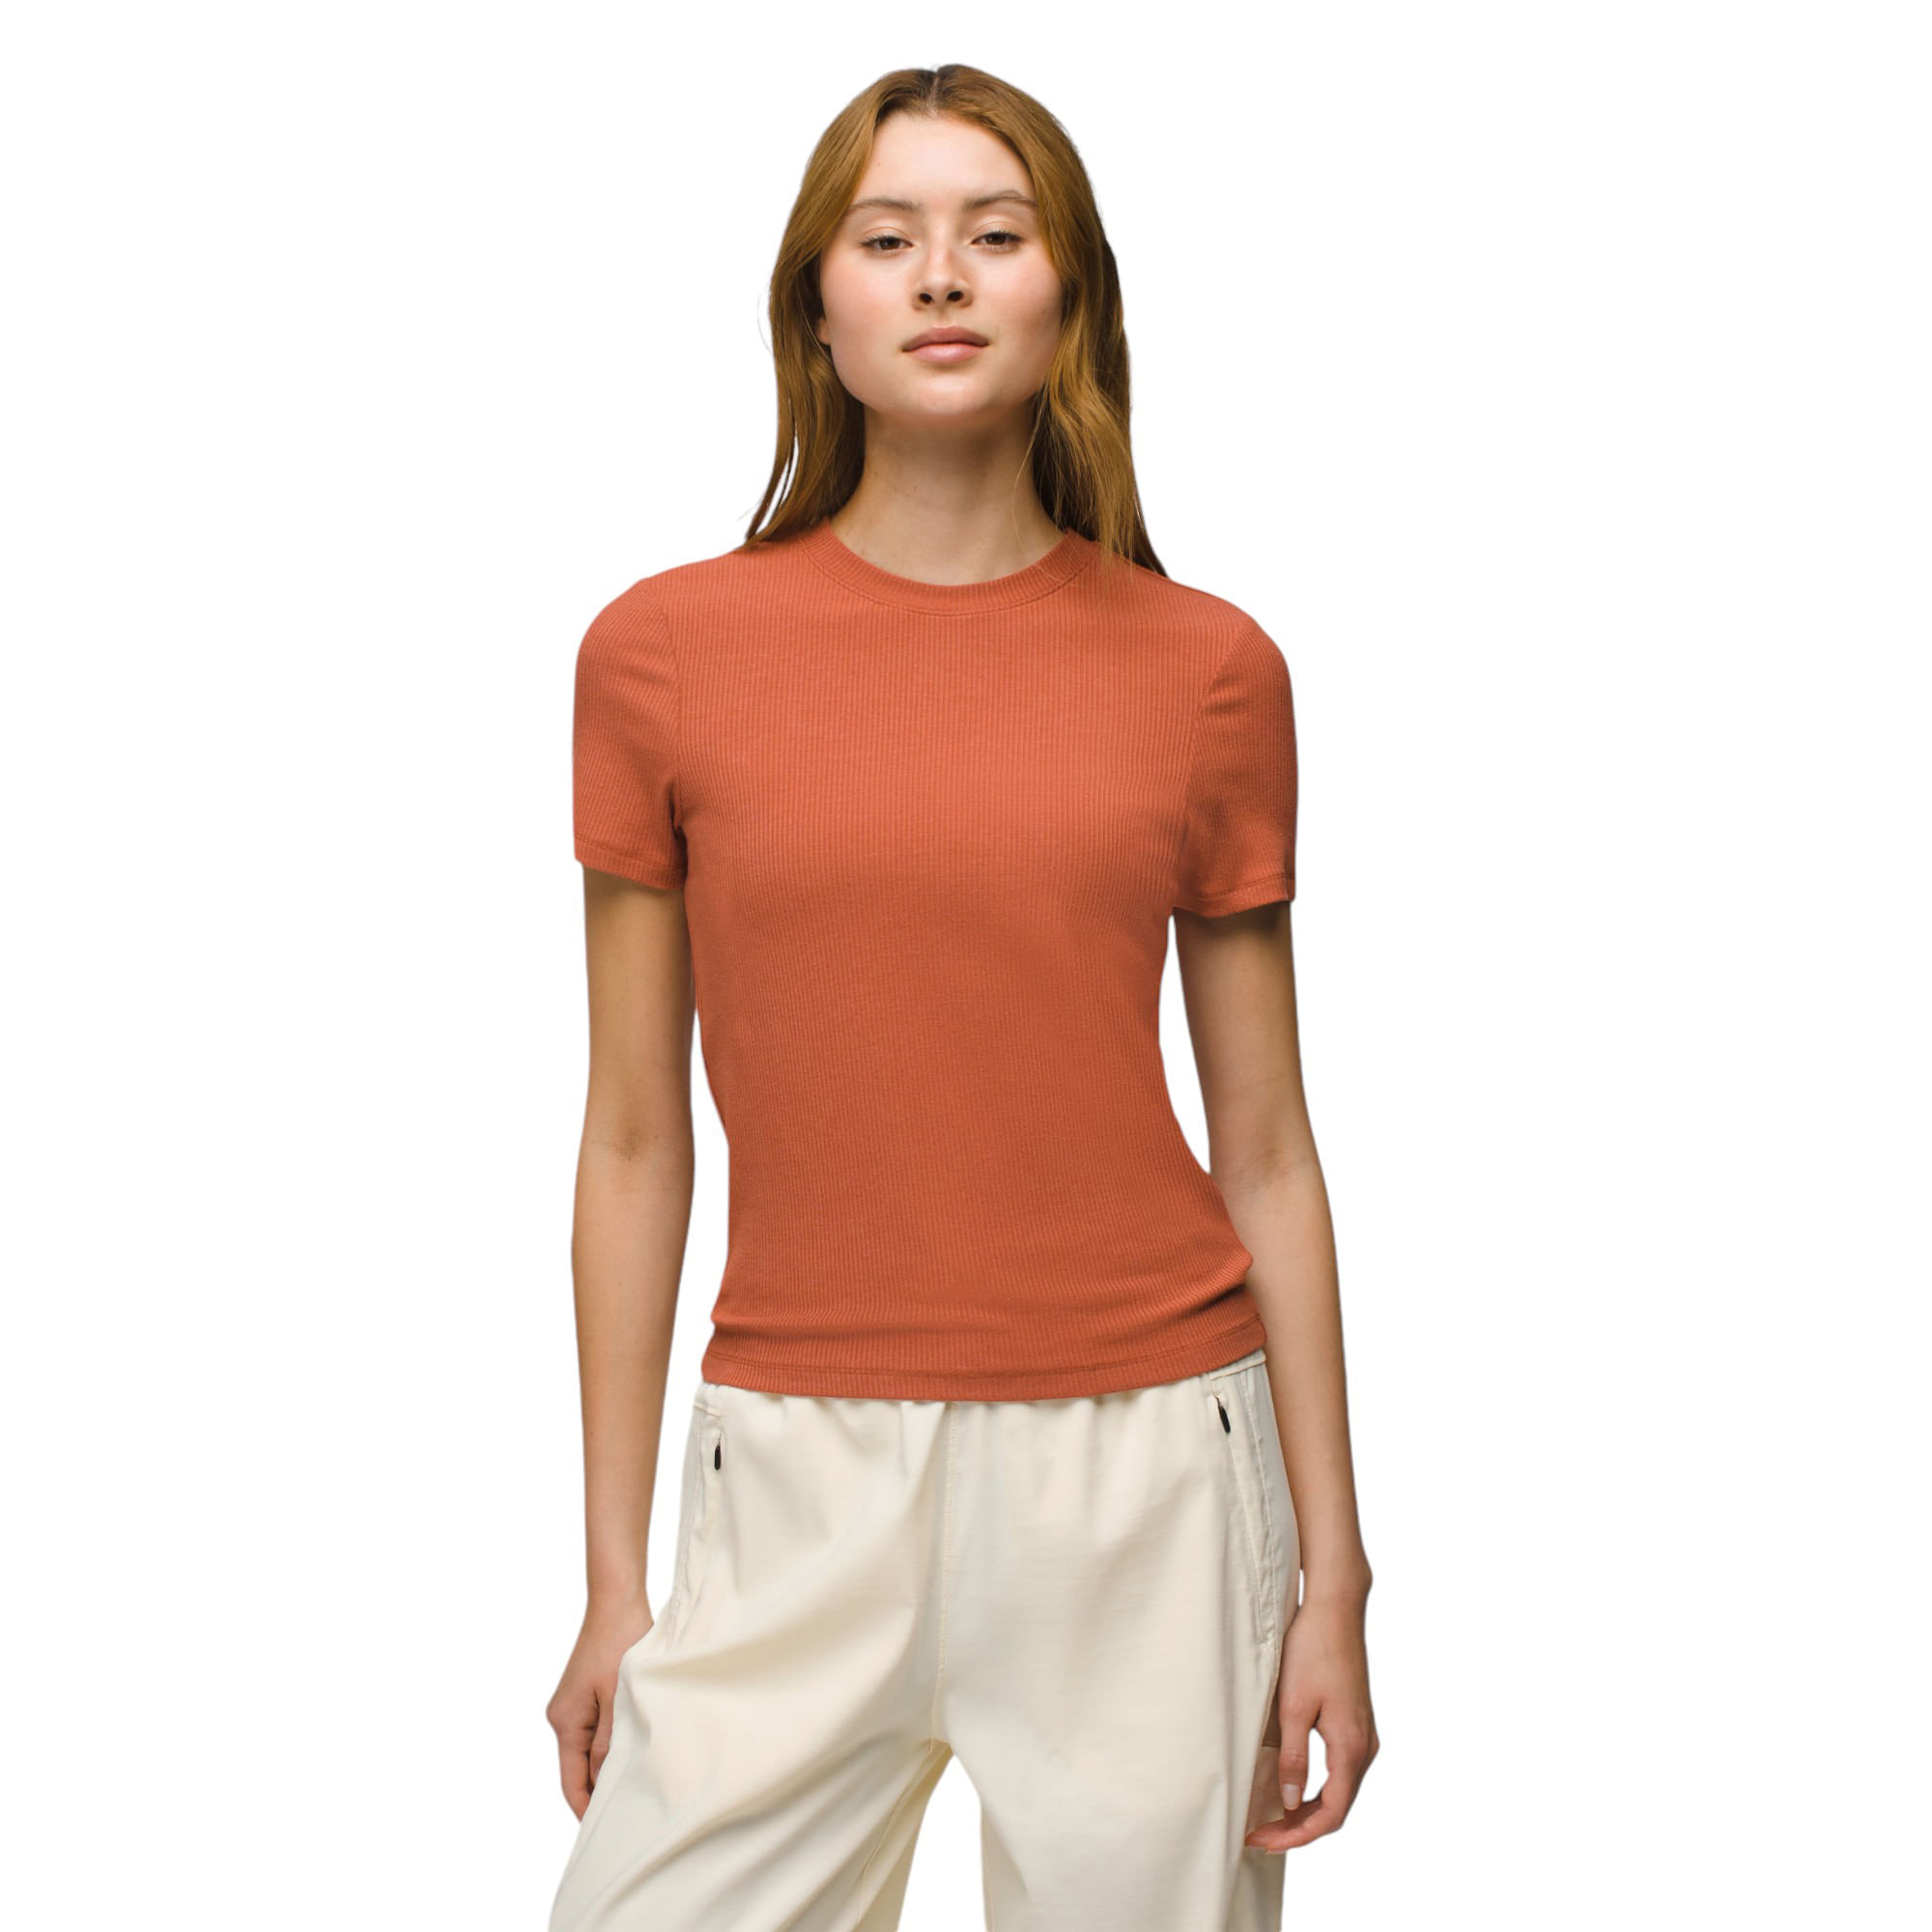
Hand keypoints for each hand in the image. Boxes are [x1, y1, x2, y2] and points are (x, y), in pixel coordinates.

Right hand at [545, 1592, 653, 1818]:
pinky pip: (594, 1732)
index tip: (606, 1831)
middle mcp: (562, 1717)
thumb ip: (609, 1741)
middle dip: (598, 1791)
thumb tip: (602, 1780)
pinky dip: (608, 1746)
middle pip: (577, 1769)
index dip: (586, 1809)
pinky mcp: (585, 1695)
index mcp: (565, 1722)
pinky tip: (630, 1752)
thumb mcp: (618, 1698)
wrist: (617, 1601)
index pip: (571, 1781)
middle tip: (628, 1813)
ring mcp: (572, 1706)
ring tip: (634, 1787)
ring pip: (587, 1751)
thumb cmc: (620, 1643)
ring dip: (606, 1767)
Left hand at [1244, 1590, 1378, 1851]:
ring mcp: (1363, 1735)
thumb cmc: (1312, 1651)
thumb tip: (1292, 1804)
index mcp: (1352, 1747)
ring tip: (1271, 1820)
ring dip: (1308, 1811)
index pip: (1331, 1814)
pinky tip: (1292, 1789)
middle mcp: (1365, 1747)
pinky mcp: (1355, 1723)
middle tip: (1260, 1836)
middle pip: (1337, 1808)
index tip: (1262, 1841)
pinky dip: (1317, 1789)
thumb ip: (1293, 1759)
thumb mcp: (1293, 1707)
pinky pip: (1339, 1770)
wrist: (1334, 1609)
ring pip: (1339, 1791)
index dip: (1297, 1836)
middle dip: (1299, 1829)